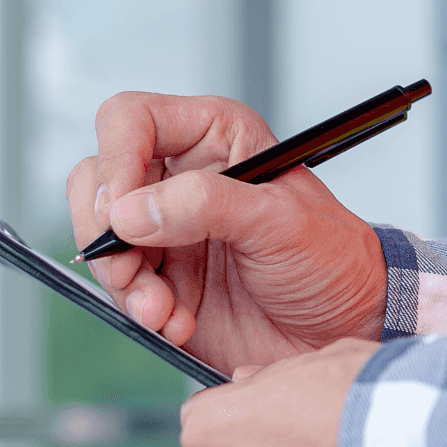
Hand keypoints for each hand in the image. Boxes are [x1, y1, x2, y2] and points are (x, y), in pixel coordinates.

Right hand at [66, 92, 386, 372]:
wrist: (348, 326)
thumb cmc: (333, 260)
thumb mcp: (280, 221)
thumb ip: (206, 206)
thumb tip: (130, 211)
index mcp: (215, 138)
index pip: (131, 120)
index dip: (116, 160)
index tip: (123, 213)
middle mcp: (183, 178)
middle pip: (98, 180)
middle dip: (106, 231)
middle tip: (131, 268)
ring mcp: (169, 230)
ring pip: (102, 240)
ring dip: (124, 281)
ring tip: (163, 310)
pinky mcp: (165, 280)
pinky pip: (121, 288)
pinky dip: (140, 310)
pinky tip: (178, 323)